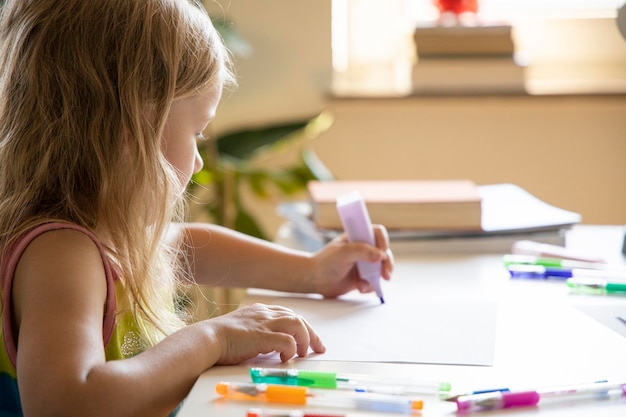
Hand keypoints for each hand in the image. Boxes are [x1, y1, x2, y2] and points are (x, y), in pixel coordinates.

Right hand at [208, 303, 324, 363]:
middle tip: (318, 347)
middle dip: (310, 333)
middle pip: (297, 317)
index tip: (308, 338)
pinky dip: (291, 349)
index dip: (301, 326)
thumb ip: (256, 332)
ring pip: (297, 324)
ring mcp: (264, 323)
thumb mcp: (241, 330)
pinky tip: (286, 357)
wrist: (205, 339)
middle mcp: (264, 313)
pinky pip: (287, 340)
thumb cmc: (218, 339)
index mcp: (259, 310)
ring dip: (304, 339)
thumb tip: (270, 345)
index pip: (288, 314)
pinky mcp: (262, 336)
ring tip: (303, 353)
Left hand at [310, 224, 393, 297]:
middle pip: (384, 252)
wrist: (315, 280)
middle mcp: (364, 249)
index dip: (383, 242)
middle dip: (387, 264)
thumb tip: (380, 255)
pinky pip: (375, 282)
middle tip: (385, 275)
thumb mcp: (342, 253)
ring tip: (363, 285)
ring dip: (377, 278)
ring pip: (382, 268)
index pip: (377, 233)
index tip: (382, 253)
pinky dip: (370, 286)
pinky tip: (359, 288)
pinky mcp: (364, 277)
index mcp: (358, 236)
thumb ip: (361, 251)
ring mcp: (364, 263)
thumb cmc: (325, 262)